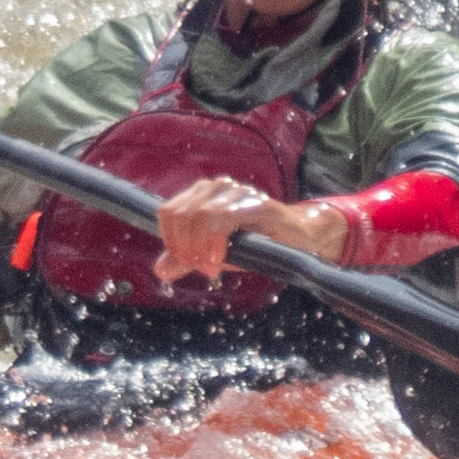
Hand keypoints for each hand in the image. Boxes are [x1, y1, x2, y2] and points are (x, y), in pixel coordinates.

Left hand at [150, 176, 354, 284]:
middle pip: (181, 214)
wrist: (298, 239)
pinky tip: (218, 261)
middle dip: (183, 247)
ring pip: (199, 215)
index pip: (168, 211)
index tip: (183, 262)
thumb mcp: (215, 254)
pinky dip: (215, 243)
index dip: (170, 240)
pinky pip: (224, 218)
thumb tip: (160, 272)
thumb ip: (188, 259)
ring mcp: (238, 192)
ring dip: (199, 247)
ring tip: (209, 267)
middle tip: (198, 268)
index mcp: (203, 195)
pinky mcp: (257, 203)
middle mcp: (218, 187)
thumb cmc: (255, 243)